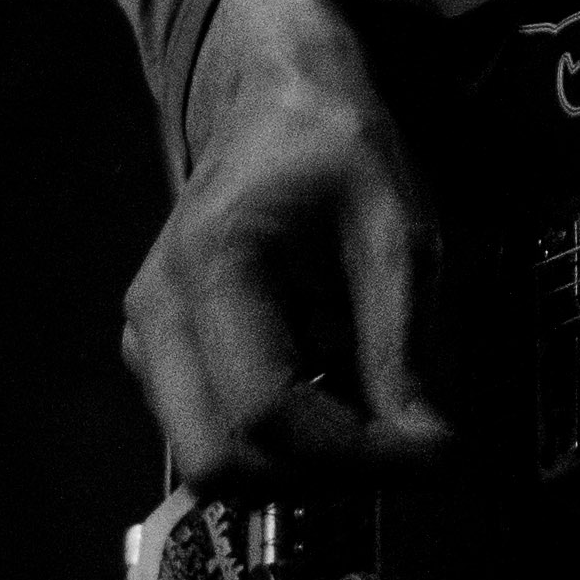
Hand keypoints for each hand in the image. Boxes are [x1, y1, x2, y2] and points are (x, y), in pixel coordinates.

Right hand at [120, 0, 451, 489]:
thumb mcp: (397, 228)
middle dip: (321, 479)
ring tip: (371, 412)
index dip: (356, 456)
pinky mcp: (155, 360)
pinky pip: (210, 439)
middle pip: (223, 464)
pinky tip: (328, 393)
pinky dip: (277, 445)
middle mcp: (155, 315)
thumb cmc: (335, 150)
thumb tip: (430, 453)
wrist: (269, 99)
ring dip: (300, 468)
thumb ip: (405, 342)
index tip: (435, 456)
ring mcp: (144, 341)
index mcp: (212, 266)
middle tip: (403, 449)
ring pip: (212, 467)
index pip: (268, 413)